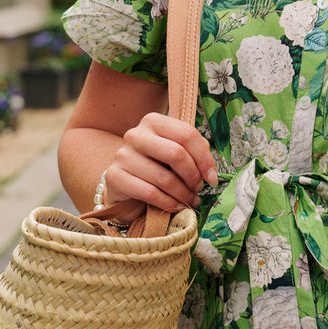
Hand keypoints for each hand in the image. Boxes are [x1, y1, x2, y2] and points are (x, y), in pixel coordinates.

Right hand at [104, 112, 218, 214]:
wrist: (124, 187)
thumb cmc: (154, 168)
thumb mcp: (174, 154)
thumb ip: (193, 152)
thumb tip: (210, 170)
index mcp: (153, 122)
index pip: (187, 134)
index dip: (204, 159)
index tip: (212, 178)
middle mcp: (135, 134)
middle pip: (176, 154)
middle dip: (193, 176)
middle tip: (198, 189)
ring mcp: (122, 155)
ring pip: (164, 177)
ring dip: (183, 194)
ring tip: (189, 200)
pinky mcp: (114, 177)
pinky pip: (150, 193)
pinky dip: (168, 203)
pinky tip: (175, 206)